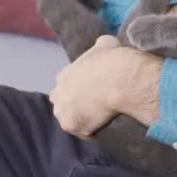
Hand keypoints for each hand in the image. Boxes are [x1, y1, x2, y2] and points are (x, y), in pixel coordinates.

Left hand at [49, 36, 163, 136]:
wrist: (119, 79)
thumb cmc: (113, 60)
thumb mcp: (105, 44)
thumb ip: (99, 48)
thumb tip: (104, 45)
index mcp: (64, 74)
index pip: (66, 83)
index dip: (79, 87)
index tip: (91, 90)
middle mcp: (57, 93)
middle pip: (62, 102)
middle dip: (74, 104)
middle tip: (94, 105)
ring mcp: (62, 111)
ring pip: (69, 119)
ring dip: (81, 119)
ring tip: (100, 119)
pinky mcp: (71, 125)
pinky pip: (83, 133)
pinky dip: (93, 131)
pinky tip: (104, 127)